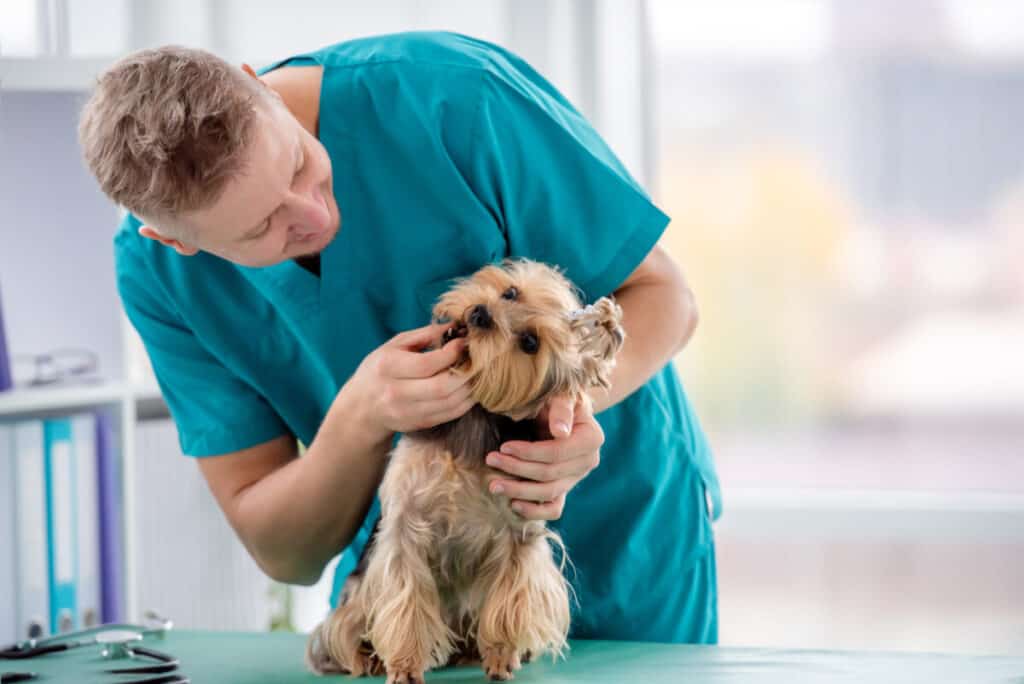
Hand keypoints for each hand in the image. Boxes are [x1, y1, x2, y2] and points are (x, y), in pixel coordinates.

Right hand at [344, 322, 474, 438]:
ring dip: (470, 387)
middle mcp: (396, 393)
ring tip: (476, 373)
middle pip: (442, 387)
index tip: (463, 343)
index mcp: (388, 367)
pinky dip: (466, 401)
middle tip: (476, 360)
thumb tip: (455, 326)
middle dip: (466, 372)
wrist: (362, 408)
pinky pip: (451, 414)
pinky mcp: (419, 424)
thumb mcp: (394, 345)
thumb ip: (425, 334)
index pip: (427, 363)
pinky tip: (469, 388)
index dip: (452, 353)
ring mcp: (408, 412)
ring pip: (450, 403)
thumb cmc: (380, 369)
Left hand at [485, 394, 603, 520]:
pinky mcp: (565, 487)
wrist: (558, 408)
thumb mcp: (560, 395)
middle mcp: (588, 462)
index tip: (504, 446)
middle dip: (517, 469)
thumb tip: (560, 432)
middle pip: (550, 474)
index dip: (529, 453)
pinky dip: (535, 511)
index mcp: (592, 439)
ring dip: (519, 491)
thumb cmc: (557, 397)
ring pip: (549, 493)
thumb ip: (561, 409)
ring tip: (493, 485)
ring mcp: (577, 478)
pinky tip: (513, 504)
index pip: (557, 453)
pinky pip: (554, 508)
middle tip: (490, 460)